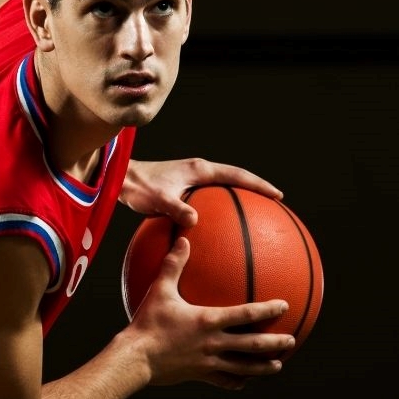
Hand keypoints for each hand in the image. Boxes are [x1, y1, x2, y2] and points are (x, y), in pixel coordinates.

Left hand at [120, 158, 282, 228]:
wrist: (120, 179)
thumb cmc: (138, 187)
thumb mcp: (159, 199)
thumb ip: (177, 209)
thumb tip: (194, 222)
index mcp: (200, 170)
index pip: (237, 175)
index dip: (258, 185)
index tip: (277, 195)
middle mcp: (198, 171)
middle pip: (235, 179)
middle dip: (255, 190)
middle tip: (273, 204)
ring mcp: (191, 179)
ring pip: (222, 188)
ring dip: (238, 198)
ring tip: (253, 216)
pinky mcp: (182, 188)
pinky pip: (208, 198)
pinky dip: (218, 209)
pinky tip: (217, 228)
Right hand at [126, 236, 295, 389]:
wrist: (135, 357)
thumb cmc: (147, 322)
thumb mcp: (160, 291)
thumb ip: (173, 265)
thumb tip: (183, 239)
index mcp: (208, 320)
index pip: (246, 314)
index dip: (267, 310)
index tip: (284, 306)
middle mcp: (213, 342)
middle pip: (252, 344)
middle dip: (275, 342)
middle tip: (291, 340)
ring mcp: (208, 361)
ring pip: (243, 367)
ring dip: (262, 367)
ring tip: (278, 365)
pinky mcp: (199, 374)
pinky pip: (222, 380)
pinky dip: (236, 381)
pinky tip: (243, 382)